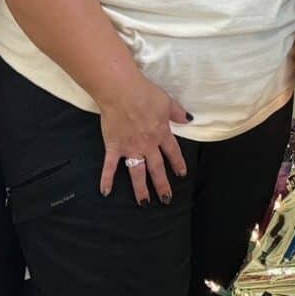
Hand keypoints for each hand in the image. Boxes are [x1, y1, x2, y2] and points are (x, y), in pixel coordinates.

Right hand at [98, 72, 191, 203]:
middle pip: (157, 168)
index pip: (172, 152)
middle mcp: (147, 145)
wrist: (121, 92)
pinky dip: (106, 179)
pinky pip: (110, 166)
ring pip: (137, 172)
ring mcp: (130, 148)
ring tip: (144, 203)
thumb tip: (188, 119)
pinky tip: (105, 192)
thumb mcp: (167, 101)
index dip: (178, 163)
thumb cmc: (145, 94)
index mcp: (161, 133)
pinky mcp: (113, 147)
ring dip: (141, 189)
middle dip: (162, 185)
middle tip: (166, 199)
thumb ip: (177, 113)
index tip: (181, 174)